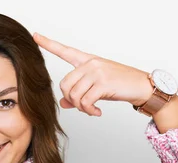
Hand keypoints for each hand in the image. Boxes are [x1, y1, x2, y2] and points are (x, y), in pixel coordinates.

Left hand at [33, 32, 152, 116]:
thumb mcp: (97, 88)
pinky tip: (96, 111)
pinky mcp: (103, 83)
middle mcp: (90, 64)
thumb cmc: (120, 85)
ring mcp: (96, 72)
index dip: (48, 44)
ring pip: (74, 95)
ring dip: (81, 108)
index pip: (65, 51)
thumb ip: (79, 94)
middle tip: (82, 106)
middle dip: (70, 99)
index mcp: (87, 60)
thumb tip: (64, 103)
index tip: (35, 36)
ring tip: (91, 110)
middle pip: (65, 84)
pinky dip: (89, 111)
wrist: (142, 85)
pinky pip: (85, 102)